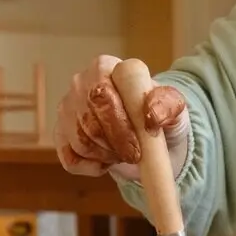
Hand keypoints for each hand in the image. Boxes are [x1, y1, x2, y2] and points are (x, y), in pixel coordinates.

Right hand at [54, 55, 189, 181]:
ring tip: (125, 153)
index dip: (122, 124)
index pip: (102, 94)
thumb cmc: (161, 119)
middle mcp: (81, 82)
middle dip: (117, 145)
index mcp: (106, 67)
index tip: (141, 142)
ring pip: (81, 142)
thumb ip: (168, 106)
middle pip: (90, 122)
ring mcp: (67, 109)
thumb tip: (154, 113)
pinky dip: (93, 167)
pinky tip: (108, 160)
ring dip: (107, 156)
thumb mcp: (174, 110)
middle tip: (136, 155)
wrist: (152, 139)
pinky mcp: (60, 135)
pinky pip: (71, 160)